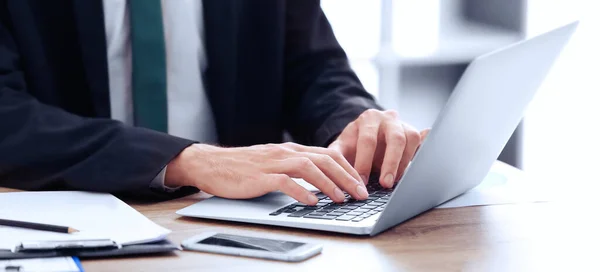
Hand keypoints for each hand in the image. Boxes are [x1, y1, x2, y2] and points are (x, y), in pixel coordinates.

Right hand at [164, 143, 367, 204]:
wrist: (211, 163)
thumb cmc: (243, 166)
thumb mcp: (274, 162)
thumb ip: (295, 167)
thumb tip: (320, 180)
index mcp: (292, 149)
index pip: (328, 154)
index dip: (348, 168)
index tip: (361, 183)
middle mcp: (286, 152)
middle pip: (324, 160)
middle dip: (347, 176)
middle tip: (361, 193)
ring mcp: (273, 163)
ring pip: (309, 168)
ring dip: (329, 184)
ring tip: (342, 199)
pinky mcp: (259, 176)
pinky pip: (285, 182)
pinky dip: (301, 192)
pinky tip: (312, 202)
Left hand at [328, 109, 428, 187]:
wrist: (365, 132)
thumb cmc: (353, 143)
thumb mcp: (341, 147)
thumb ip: (336, 157)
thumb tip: (333, 173)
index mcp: (368, 119)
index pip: (368, 140)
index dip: (365, 162)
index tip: (361, 181)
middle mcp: (388, 118)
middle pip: (395, 139)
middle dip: (391, 163)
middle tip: (385, 184)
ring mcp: (403, 124)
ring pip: (411, 140)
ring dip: (405, 163)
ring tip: (396, 182)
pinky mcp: (413, 134)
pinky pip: (423, 140)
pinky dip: (426, 148)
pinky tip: (426, 160)